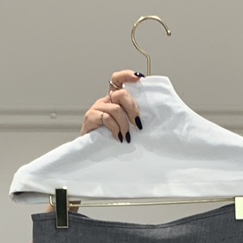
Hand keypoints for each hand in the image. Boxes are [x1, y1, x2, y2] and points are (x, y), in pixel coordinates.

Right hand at [27, 69, 145, 242]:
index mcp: (112, 101)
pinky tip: (118, 139)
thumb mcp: (126, 132)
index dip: (127, 76)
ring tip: (127, 138)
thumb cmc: (111, 150)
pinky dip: (115, 128)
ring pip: (114, 106)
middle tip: (138, 125)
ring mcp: (95, 111)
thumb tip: (153, 121)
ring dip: (125, 123)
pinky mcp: (89, 121)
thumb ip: (133, 121)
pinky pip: (105, 117)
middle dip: (133, 107)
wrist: (91, 166)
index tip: (140, 79)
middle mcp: (103, 103)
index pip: (117, 80)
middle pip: (119, 92)